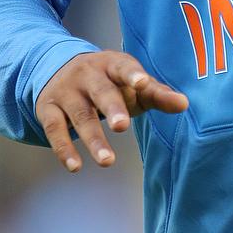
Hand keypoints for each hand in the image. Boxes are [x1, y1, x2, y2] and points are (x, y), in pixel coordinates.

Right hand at [35, 51, 187, 173]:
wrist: (58, 68)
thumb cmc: (109, 82)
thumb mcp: (131, 84)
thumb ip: (157, 93)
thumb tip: (184, 104)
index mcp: (111, 64)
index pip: (123, 67)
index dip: (133, 74)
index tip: (142, 83)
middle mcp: (87, 74)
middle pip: (101, 91)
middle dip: (112, 108)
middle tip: (122, 126)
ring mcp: (66, 91)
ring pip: (80, 115)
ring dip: (93, 139)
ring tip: (107, 161)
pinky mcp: (47, 108)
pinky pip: (54, 129)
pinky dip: (64, 149)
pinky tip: (75, 167)